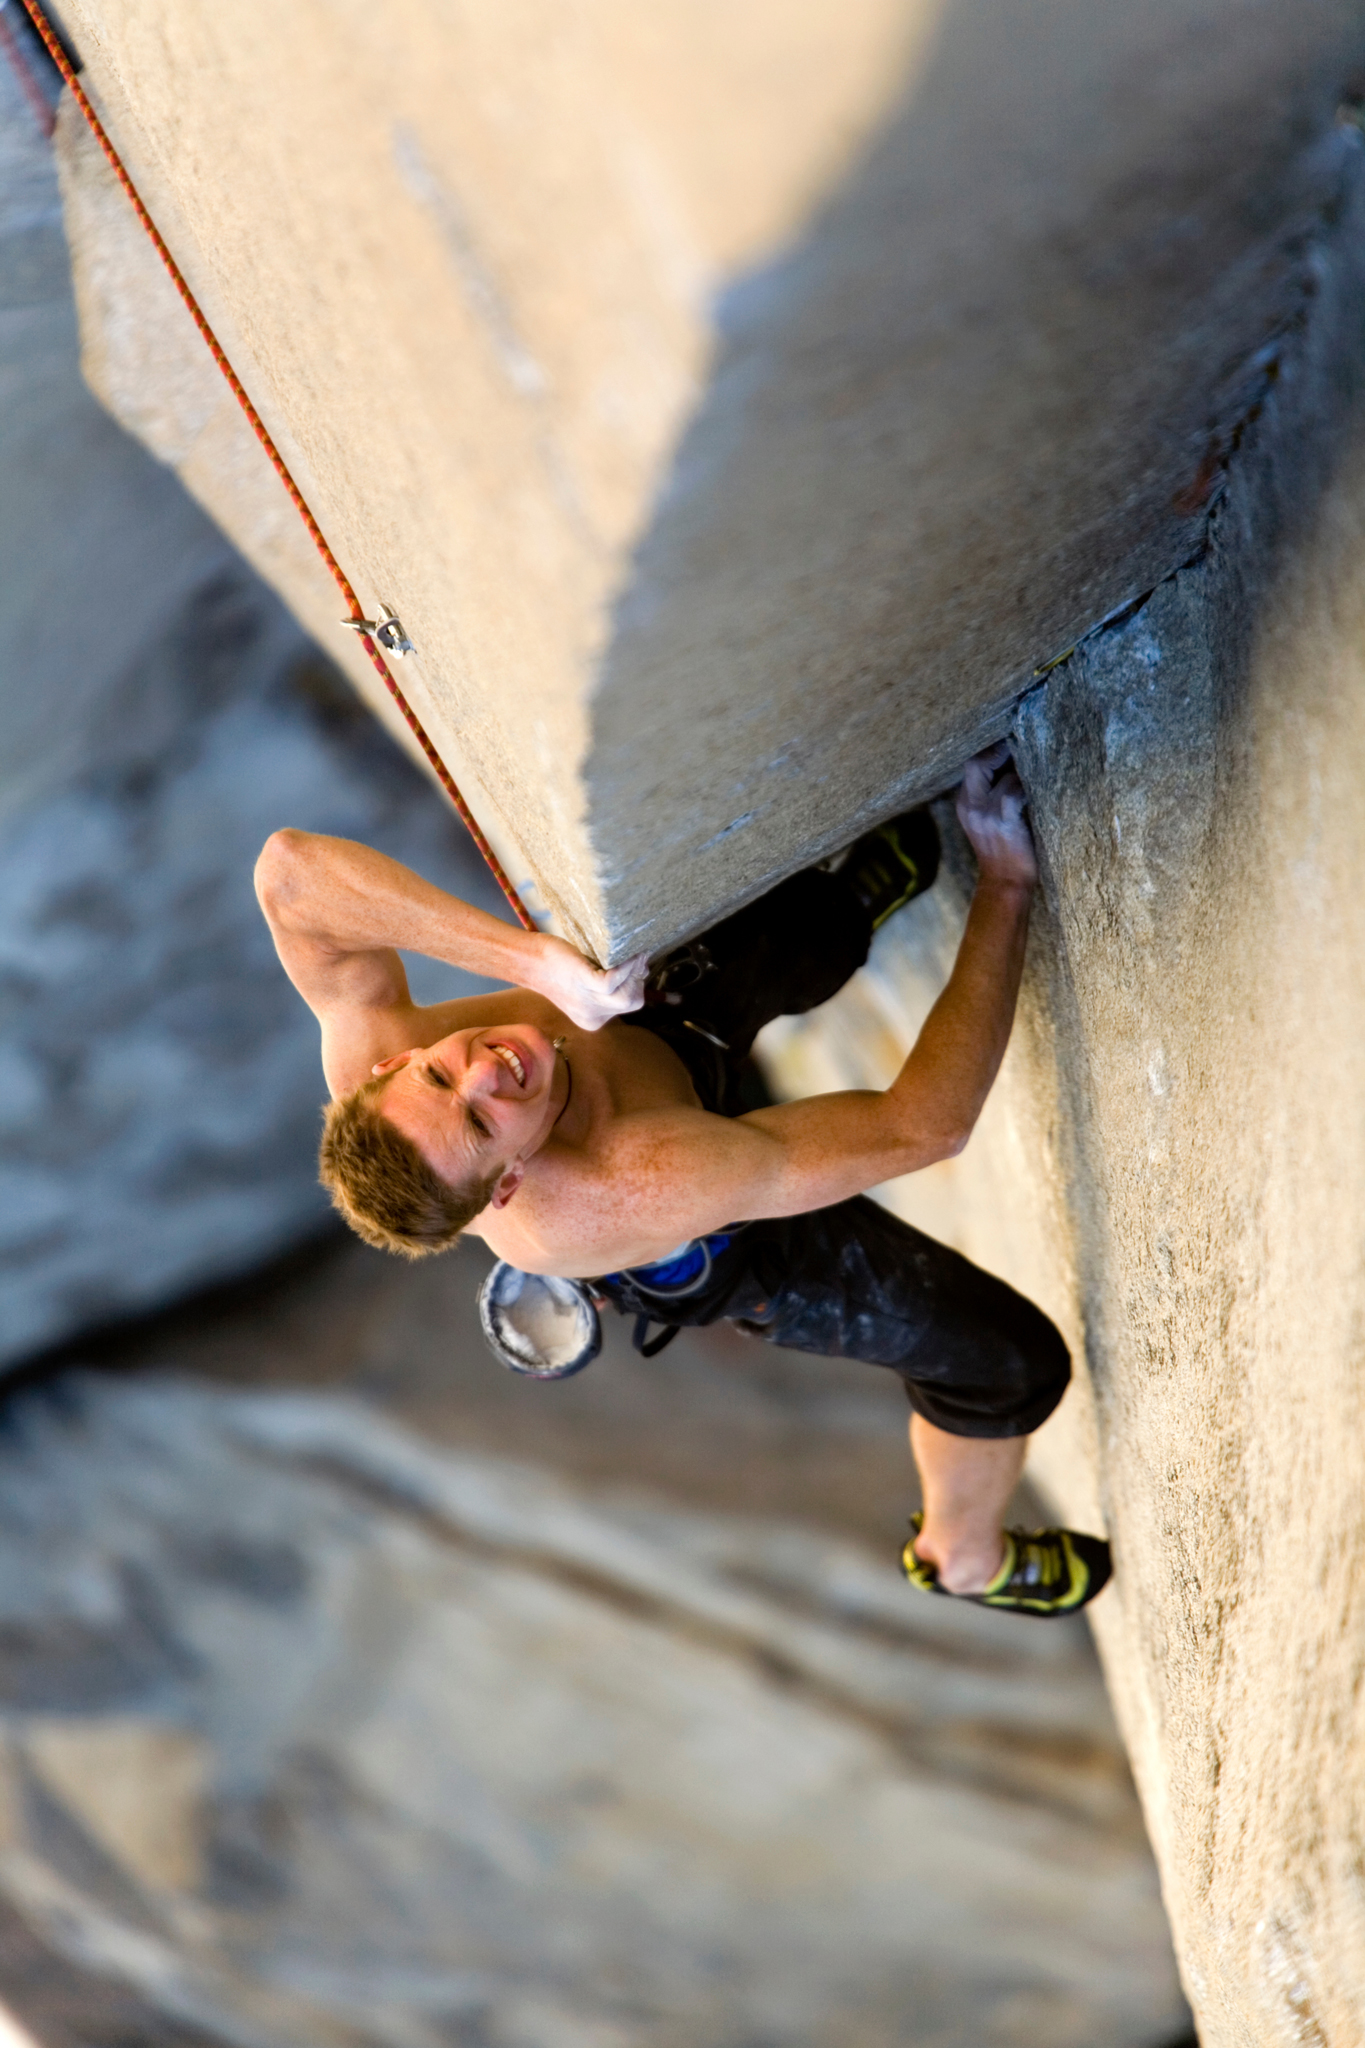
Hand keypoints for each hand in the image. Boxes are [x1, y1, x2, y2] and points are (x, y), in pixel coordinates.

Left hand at [533, 935, 650, 1030]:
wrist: (531, 961)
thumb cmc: (558, 966)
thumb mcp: (586, 984)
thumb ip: (609, 984)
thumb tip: (640, 970)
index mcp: (593, 1019)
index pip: (628, 1005)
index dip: (637, 984)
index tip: (637, 967)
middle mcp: (592, 1017)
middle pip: (632, 1002)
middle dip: (639, 980)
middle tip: (635, 959)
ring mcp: (588, 1003)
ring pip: (628, 997)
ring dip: (635, 972)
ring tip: (633, 954)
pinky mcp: (584, 983)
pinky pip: (614, 979)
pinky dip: (625, 965)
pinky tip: (625, 953)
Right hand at [955, 742, 1037, 888]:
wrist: (1004, 883)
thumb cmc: (1005, 849)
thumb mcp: (989, 818)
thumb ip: (993, 792)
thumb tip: (1014, 762)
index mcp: (965, 802)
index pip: (971, 762)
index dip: (991, 751)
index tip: (1011, 747)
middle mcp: (970, 805)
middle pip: (977, 761)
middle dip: (1001, 752)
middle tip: (1021, 751)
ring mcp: (984, 814)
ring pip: (1002, 776)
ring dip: (1021, 774)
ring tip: (1034, 777)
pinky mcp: (1002, 822)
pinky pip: (1014, 792)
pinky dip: (1027, 790)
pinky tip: (1034, 798)